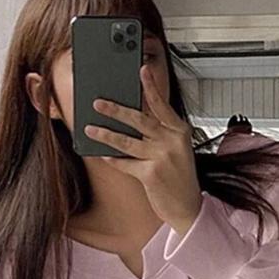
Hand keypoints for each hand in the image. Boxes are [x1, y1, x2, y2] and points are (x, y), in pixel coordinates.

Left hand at [84, 65, 203, 234]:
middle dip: (115, 109)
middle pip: (139, 119)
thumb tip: (133, 121)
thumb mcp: (177, 151)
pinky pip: (126, 163)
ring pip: (127, 141)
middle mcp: (172, 142)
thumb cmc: (180, 179)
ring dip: (106, 134)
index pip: (162, 105)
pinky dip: (113, 160)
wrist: (188, 208)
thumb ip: (160, 135)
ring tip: (90, 129)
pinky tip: (103, 155)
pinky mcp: (151, 174)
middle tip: (98, 102)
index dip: (151, 86)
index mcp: (180, 132)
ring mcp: (161, 157)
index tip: (141, 70)